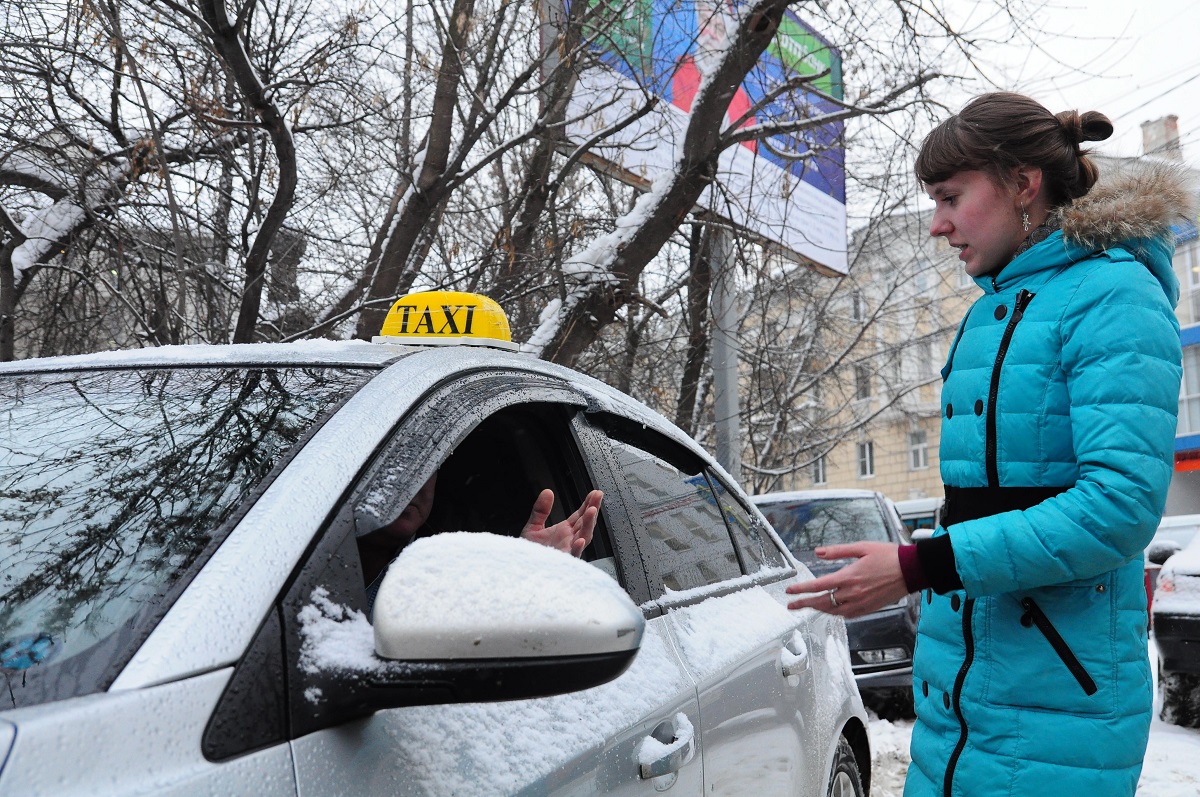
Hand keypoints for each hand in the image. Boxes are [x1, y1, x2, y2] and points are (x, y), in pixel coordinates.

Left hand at [521, 489, 602, 557]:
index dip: (588, 504)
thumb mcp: (533, 527)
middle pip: (585, 524)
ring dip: (589, 525)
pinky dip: (577, 549)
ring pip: (583, 537)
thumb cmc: (529, 553)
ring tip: (592, 510)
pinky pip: (572, 557)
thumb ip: (540, 510)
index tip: (595, 493)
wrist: (520, 568)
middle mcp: (569, 541)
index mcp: (564, 532)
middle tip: (598, 495)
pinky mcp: (561, 562)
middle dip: (593, 509)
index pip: (580, 516)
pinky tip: (579, 540)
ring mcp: (566, 551)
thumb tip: (547, 492)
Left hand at [784, 542, 908, 616]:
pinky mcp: (869, 608)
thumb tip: (818, 552)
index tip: (790, 591)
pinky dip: (835, 613)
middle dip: (804, 604)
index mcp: (849, 577)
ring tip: (808, 606)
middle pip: (822, 602)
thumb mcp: (861, 548)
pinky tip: (831, 609)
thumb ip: (837, 551)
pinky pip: (847, 615)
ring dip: (819, 609)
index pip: (818, 586)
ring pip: (834, 611)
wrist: (911, 570)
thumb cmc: (889, 557)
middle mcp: (854, 593)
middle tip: (791, 605)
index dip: (801, 589)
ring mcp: (862, 603)